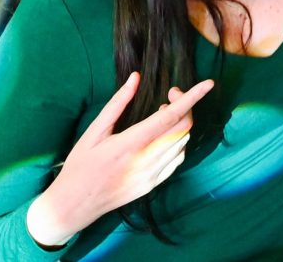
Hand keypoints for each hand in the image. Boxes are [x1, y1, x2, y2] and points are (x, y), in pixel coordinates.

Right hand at [24, 73, 213, 248]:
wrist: (74, 205)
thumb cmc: (81, 165)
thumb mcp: (94, 131)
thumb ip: (118, 103)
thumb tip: (135, 77)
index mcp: (131, 144)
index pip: (171, 117)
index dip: (192, 98)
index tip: (207, 84)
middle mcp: (146, 161)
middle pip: (183, 129)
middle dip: (184, 107)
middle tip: (167, 97)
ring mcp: (152, 176)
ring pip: (183, 143)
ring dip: (180, 125)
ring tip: (160, 115)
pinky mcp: (153, 185)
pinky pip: (177, 160)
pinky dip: (177, 143)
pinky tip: (162, 136)